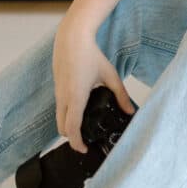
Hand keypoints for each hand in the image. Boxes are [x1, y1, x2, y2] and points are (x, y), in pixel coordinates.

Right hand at [53, 24, 135, 152]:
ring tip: (84, 129)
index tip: (85, 149)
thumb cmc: (91, 55)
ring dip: (68, 127)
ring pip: (58, 118)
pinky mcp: (56, 88)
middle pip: (62, 128)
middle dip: (72, 138)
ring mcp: (57, 92)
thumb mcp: (110, 75)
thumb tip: (130, 111)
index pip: (72, 128)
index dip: (77, 143)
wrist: (72, 38)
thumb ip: (121, 95)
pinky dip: (66, 116)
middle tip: (86, 141)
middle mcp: (63, 97)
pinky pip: (59, 108)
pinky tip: (79, 112)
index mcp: (76, 97)